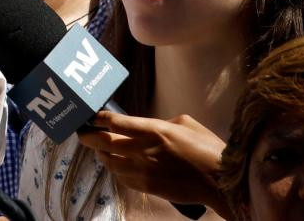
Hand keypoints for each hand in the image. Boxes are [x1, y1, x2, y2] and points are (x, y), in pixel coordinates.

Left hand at [78, 111, 228, 210]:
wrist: (220, 181)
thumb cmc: (207, 148)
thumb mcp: (185, 123)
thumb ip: (160, 123)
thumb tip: (146, 127)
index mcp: (153, 130)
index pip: (114, 123)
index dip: (98, 119)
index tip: (91, 116)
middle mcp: (143, 151)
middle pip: (104, 143)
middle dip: (89, 137)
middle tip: (82, 133)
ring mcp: (143, 171)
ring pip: (110, 163)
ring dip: (101, 155)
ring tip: (99, 149)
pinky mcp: (147, 187)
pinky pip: (122, 178)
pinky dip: (116, 170)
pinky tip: (117, 165)